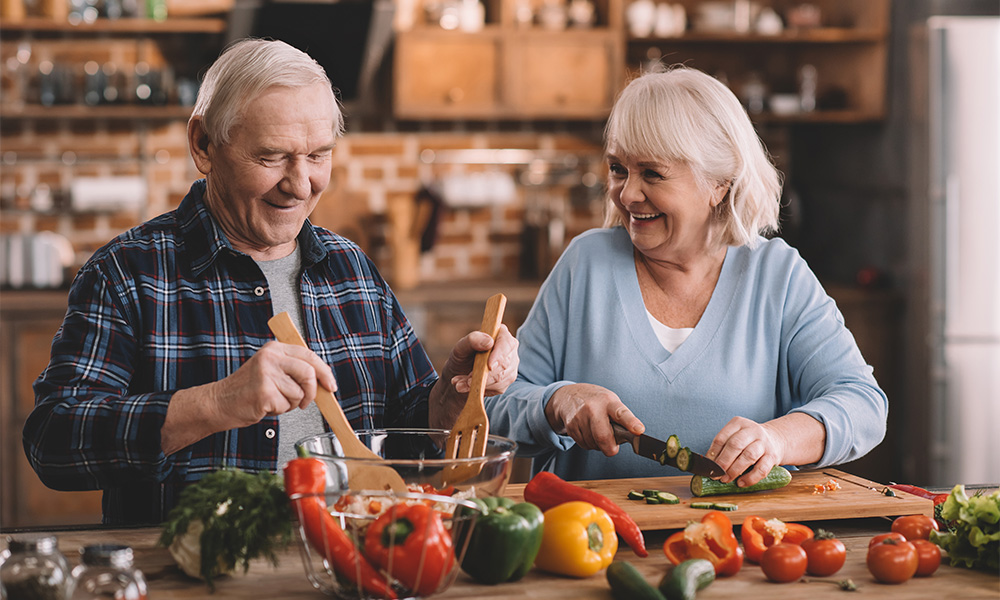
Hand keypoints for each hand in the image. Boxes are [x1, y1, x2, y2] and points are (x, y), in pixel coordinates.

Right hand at [208, 341, 336, 428]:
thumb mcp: (271, 370)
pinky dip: (280, 411)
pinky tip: (266, 405)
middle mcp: (270, 357)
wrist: (219, 403)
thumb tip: (323, 381)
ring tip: (274, 400)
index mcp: (274, 349)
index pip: (309, 355)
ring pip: (299, 393)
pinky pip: (287, 405)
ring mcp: (266, 374)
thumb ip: (294, 370)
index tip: (330, 385)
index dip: (324, 372)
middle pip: (309, 373)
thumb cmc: (247, 390)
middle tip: (304, 402)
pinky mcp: (264, 392)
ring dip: (291, 403)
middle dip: (312, 392)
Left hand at [447, 324, 518, 394]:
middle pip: (505, 364)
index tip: (489, 366)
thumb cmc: (462, 356)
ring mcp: (511, 365)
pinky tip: (469, 386)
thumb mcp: (461, 347)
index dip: (499, 355)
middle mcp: (509, 349)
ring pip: (501, 378)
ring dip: (480, 383)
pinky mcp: (507, 380)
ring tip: (463, 383)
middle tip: (467, 379)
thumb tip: (489, 342)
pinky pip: (498, 388)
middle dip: (485, 374)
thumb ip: (472, 340)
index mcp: (500, 335)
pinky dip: (481, 389)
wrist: (460, 374)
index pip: (507, 344)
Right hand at [544, 383, 643, 456]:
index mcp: (608, 401)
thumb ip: (621, 418)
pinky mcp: (570, 426)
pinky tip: (587, 432)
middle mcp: (593, 408)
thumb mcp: (610, 402)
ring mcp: (580, 416)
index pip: (621, 413)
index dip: (631, 423)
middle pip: (603, 437)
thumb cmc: (595, 401)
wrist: (568, 395)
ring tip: (597, 432)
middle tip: (612, 448)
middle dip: (610, 448)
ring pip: (593, 444)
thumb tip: (631, 437)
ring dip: (598, 445)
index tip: (639, 430)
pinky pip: (583, 445)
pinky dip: (588, 443)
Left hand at [706, 416, 783, 486]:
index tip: (708, 465)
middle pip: (735, 445)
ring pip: (748, 456)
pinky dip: (750, 478)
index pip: (722, 437)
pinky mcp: (773, 456)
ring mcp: (764, 443)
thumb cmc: (749, 441)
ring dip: (735, 470)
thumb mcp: (736, 436)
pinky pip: (762, 469)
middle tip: (716, 474)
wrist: (777, 439)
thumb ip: (724, 447)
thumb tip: (708, 464)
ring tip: (726, 479)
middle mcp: (752, 430)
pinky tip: (741, 483)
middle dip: (723, 462)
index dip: (713, 453)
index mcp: (739, 423)